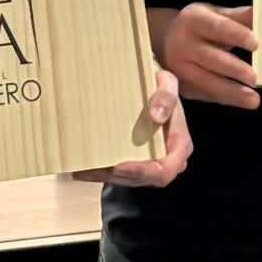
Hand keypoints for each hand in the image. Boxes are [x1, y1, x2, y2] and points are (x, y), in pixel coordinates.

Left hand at [76, 69, 193, 186]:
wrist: (149, 86)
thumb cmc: (158, 85)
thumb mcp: (166, 81)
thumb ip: (167, 95)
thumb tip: (157, 115)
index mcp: (179, 146)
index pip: (164, 171)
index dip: (142, 172)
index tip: (118, 166)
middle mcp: (167, 160)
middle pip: (142, 179)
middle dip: (116, 176)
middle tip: (91, 168)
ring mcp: (150, 164)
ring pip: (127, 180)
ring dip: (104, 176)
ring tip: (82, 168)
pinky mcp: (136, 163)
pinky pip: (118, 175)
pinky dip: (100, 173)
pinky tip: (83, 168)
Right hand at [151, 4, 259, 109]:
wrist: (164, 42)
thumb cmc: (199, 26)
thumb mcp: (214, 14)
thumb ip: (239, 17)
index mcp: (193, 21)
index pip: (216, 28)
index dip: (236, 35)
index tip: (255, 43)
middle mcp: (182, 45)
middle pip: (210, 58)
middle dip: (233, 69)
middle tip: (254, 78)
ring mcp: (179, 68)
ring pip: (206, 81)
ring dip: (231, 92)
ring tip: (253, 100)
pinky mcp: (182, 86)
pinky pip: (205, 94)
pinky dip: (225, 99)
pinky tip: (242, 102)